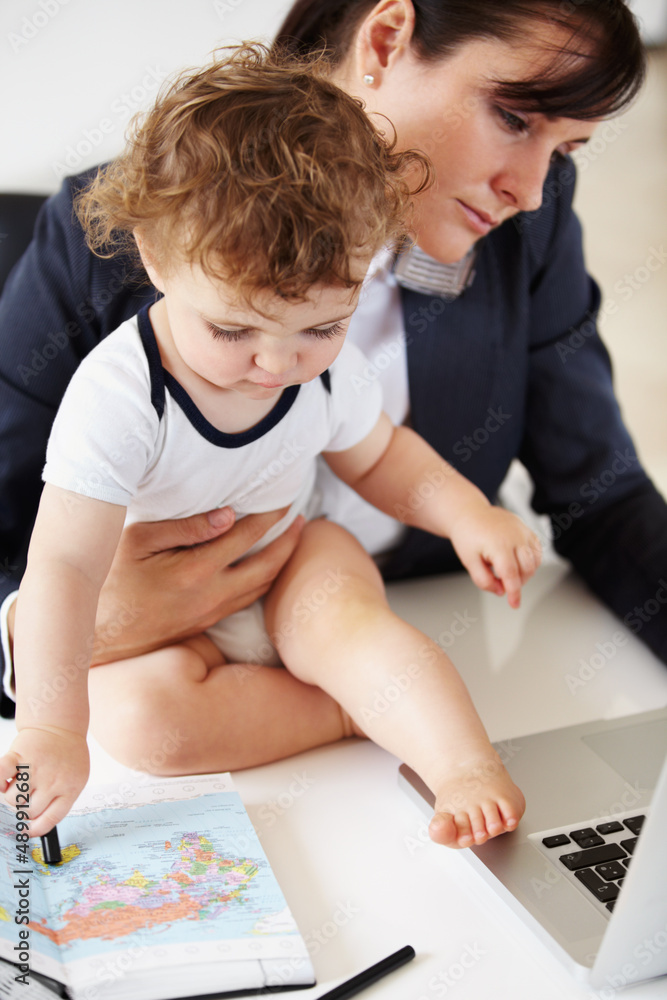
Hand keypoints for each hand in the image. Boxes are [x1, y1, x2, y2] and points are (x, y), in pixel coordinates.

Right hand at [0, 727, 89, 836]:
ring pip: (12, 799)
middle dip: (23, 808)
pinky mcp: (19, 756)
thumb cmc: (67, 754)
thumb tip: (37, 825)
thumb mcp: (76, 778)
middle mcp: (53, 780)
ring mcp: (36, 768)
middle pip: (27, 811)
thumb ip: (61, 800)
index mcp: (69, 788)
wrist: (60, 725)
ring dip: (11, 795)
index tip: (28, 831)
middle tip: (26, 796)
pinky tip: (4, 781)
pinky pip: (0, 776)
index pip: (50, 819)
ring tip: (19, 782)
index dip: (36, 829)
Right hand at [90, 507, 303, 663]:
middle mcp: (211, 594)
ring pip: (261, 588)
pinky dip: (264, 582)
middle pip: (268, 566)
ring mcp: (211, 612)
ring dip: (281, 563)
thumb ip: (185, 527)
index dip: (271, 516)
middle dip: (290, 541)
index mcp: (196, 569)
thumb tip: (228, 516)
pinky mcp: (206, 624)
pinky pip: (247, 601)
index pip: (247, 536)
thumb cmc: (111, 580)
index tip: (285, 500)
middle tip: (303, 519)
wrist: (98, 634)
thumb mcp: (138, 541)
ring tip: (292, 541)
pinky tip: (266, 570)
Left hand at [450, 507, 541, 607]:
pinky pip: (537, 550)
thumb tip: (501, 591)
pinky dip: (532, 561)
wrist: (470, 513)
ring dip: (526, 573)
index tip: (514, 604)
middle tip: (501, 582)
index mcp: (498, 544)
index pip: (511, 575)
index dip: (514, 592)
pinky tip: (518, 563)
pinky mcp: (526, 528)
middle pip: (526, 570)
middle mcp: (514, 536)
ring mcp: (522, 531)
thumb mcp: (469, 561)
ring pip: (535, 561)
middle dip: (517, 582)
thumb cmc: (468, 535)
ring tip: (507, 571)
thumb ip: (483, 580)